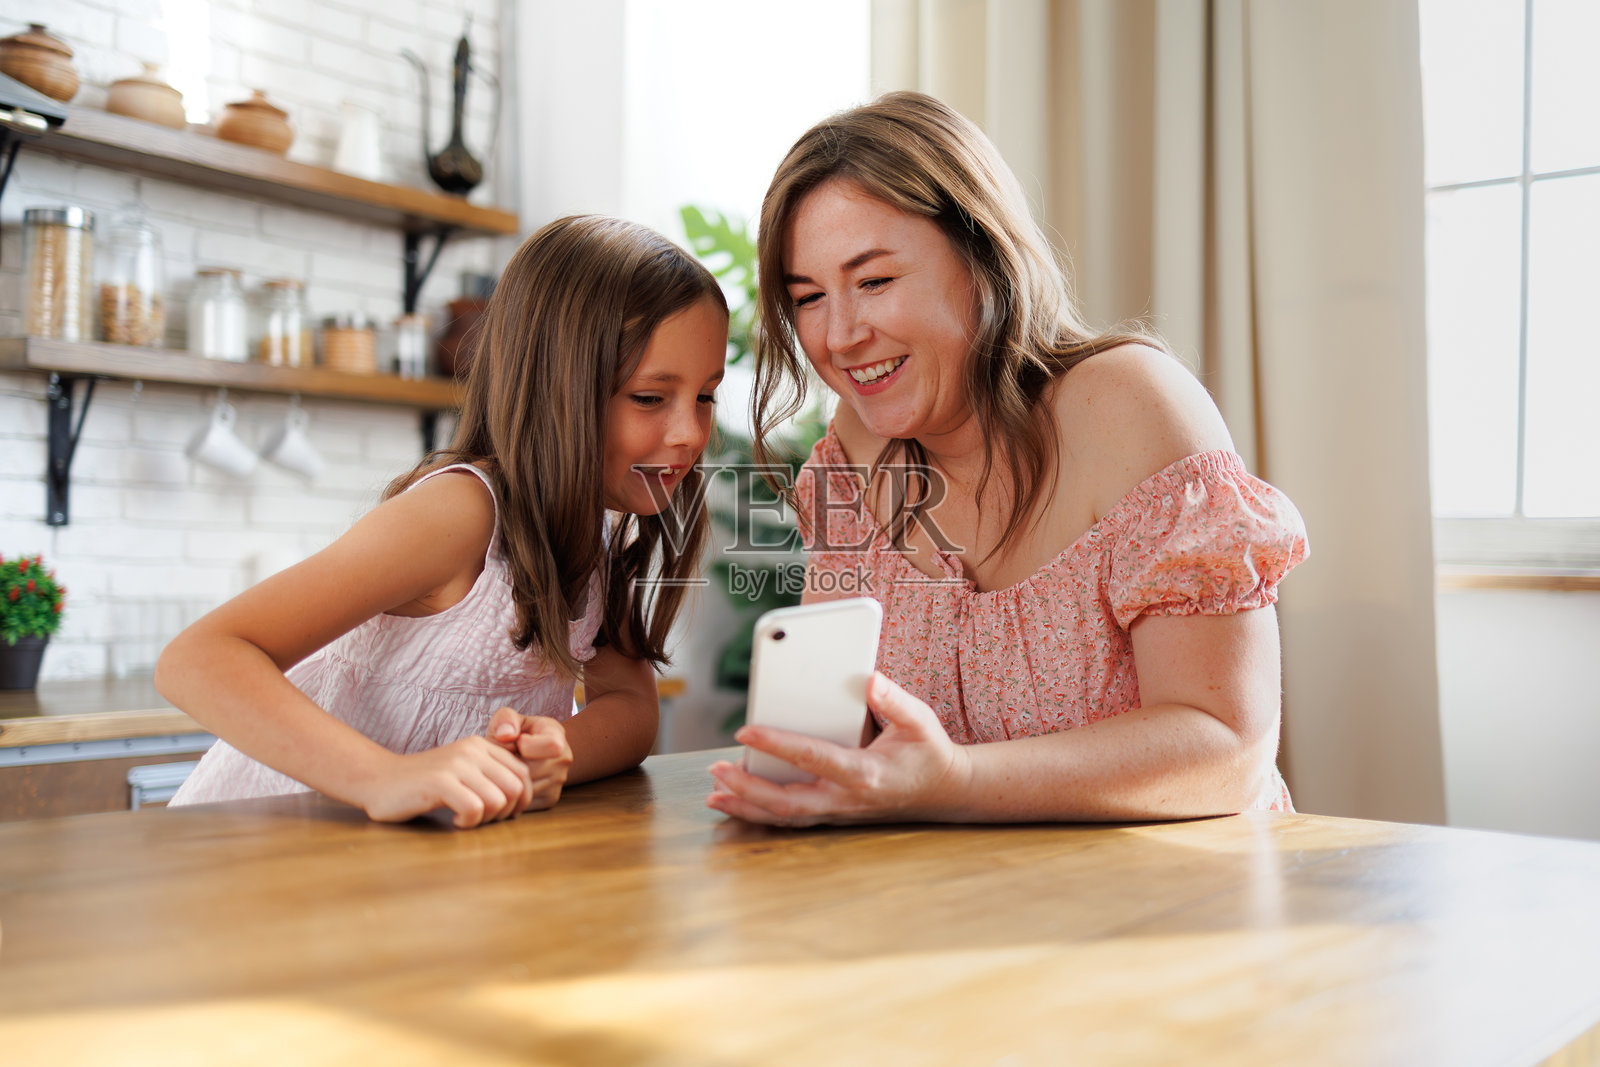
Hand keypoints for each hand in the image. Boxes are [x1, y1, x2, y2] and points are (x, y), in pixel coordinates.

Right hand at [358, 736, 533, 828]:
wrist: (379, 780)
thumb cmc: (423, 784)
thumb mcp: (462, 770)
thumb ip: (490, 776)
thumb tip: (523, 800)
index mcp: (481, 745)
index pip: (523, 773)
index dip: (521, 800)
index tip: (502, 814)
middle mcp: (472, 750)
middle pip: (516, 788)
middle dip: (506, 812)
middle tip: (483, 820)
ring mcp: (456, 765)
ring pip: (498, 800)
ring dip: (486, 819)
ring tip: (468, 820)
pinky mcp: (440, 782)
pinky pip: (475, 809)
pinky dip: (469, 823)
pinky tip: (456, 822)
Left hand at [487, 708, 573, 811]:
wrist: (530, 751)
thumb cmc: (517, 733)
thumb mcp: (510, 719)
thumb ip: (505, 719)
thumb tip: (505, 735)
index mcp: (557, 734)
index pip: (552, 745)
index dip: (527, 745)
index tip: (517, 742)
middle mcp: (563, 760)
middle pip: (534, 771)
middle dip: (512, 767)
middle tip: (504, 759)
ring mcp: (559, 782)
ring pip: (528, 789)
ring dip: (510, 782)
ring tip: (505, 769)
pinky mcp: (550, 799)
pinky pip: (526, 803)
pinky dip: (513, 795)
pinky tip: (508, 782)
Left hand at [706, 672, 971, 826]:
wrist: (944, 793)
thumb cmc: (928, 752)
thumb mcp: (920, 722)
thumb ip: (895, 700)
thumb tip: (869, 678)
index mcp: (865, 773)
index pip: (812, 758)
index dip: (776, 744)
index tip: (745, 730)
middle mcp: (847, 799)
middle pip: (788, 801)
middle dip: (749, 787)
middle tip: (716, 770)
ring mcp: (839, 812)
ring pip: (785, 816)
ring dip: (747, 805)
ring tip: (714, 792)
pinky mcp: (833, 815)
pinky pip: (790, 818)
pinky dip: (759, 813)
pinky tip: (734, 802)